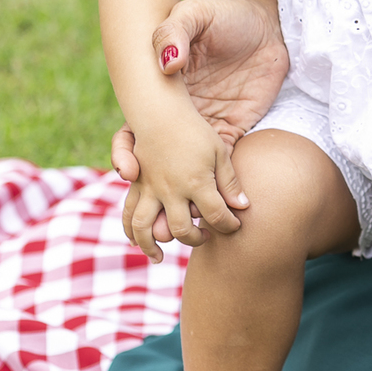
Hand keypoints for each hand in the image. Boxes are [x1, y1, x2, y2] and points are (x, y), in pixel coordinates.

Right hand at [110, 0, 286, 241]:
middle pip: (155, 165)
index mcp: (160, 96)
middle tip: (155, 219)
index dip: (125, 154)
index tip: (130, 171)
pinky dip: (220, 195)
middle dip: (149, 197)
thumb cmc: (223, 16)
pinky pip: (224, 172)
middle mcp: (178, 118)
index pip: (132, 133)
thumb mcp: (195, 15)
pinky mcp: (233, 132)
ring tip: (181, 230)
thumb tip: (168, 62)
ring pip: (187, 176)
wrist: (266, 20)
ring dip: (183, 205)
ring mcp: (205, 129)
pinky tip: (223, 215)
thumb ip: (175, 32)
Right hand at [121, 118, 249, 263]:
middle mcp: (171, 190)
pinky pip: (128, 214)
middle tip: (207, 237)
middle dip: (196, 239)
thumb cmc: (195, 131)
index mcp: (196, 182)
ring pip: (146, 228)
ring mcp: (150, 189)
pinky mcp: (137, 186)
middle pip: (182, 229)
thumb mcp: (220, 152)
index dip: (229, 225)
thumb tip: (243, 207)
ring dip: (152, 246)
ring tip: (159, 258)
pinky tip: (137, 242)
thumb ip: (230, 182)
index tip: (235, 226)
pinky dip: (130, 232)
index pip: (217, 215)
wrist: (162, 112)